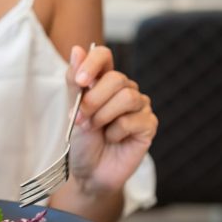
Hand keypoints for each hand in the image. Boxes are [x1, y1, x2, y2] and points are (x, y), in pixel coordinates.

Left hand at [66, 45, 156, 195]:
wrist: (89, 171)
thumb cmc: (82, 140)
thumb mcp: (73, 109)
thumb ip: (75, 82)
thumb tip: (77, 50)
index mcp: (104, 81)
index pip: (104, 55)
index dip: (93, 63)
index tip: (81, 81)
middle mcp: (124, 89)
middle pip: (117, 78)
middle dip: (94, 101)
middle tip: (82, 119)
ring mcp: (139, 106)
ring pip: (127, 97)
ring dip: (103, 116)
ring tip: (95, 129)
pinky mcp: (148, 125)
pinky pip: (133, 120)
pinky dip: (116, 132)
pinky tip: (112, 139)